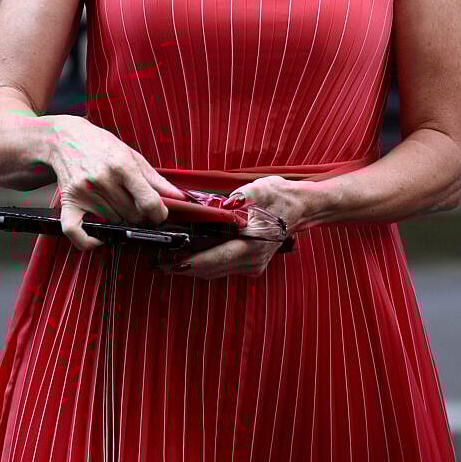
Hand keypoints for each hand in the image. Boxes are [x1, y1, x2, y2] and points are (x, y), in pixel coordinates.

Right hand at [49, 117, 187, 251]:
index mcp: (123, 165)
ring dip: (119, 218)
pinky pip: (75, 231)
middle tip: (135, 203)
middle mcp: (103, 178)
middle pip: (133, 215)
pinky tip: (99, 239)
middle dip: (140, 214)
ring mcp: (84, 190)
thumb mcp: (133, 156)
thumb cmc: (103, 146)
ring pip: (113, 222)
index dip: (159, 213)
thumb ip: (156, 179)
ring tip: (116, 202)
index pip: (148, 201)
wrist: (66, 138)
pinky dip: (88, 241)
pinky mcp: (69, 200)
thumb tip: (180, 198)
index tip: (160, 214)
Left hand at [158, 175, 310, 278]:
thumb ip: (243, 197)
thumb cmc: (279, 196)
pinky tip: (190, 256)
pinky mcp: (251, 264)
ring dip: (193, 268)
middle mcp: (252, 260)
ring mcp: (252, 265)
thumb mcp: (261, 189)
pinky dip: (205, 264)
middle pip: (211, 270)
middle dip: (185, 267)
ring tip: (168, 260)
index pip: (216, 259)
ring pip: (216, 272)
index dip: (192, 263)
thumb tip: (227, 203)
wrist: (301, 207)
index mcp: (252, 245)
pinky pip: (223, 268)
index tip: (170, 263)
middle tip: (159, 262)